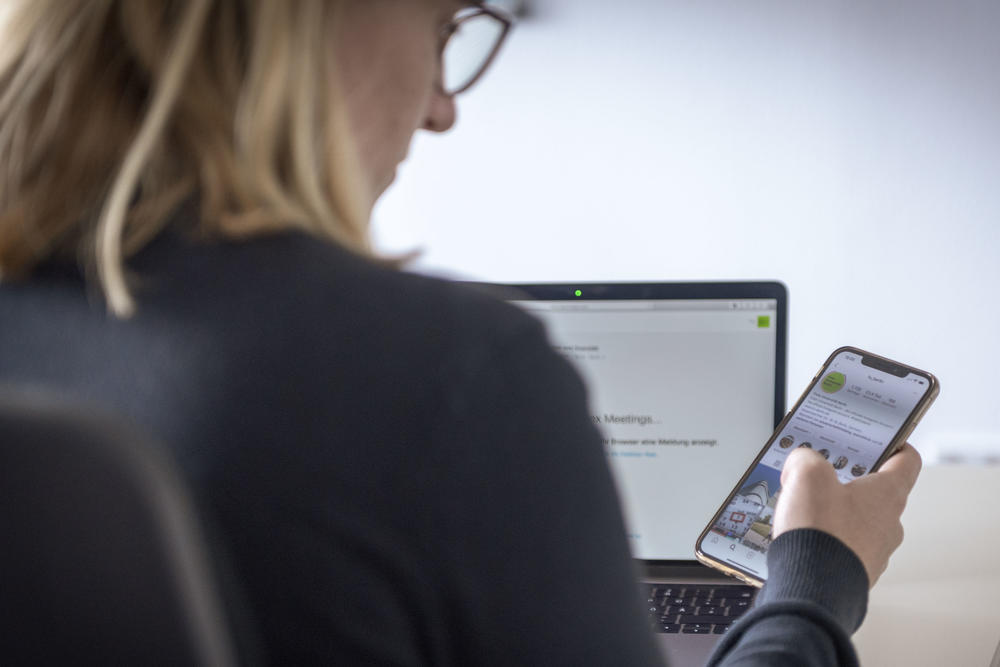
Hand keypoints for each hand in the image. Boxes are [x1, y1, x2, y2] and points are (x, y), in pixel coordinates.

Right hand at [772, 443, 921, 587]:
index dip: (895, 445)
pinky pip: (843, 547)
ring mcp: (875, 552)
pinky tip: (802, 535)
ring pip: (858, 522)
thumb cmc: (820, 532)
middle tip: (822, 473)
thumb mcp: (806, 475)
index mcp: (887, 494)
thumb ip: (805, 459)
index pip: (907, 460)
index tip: (881, 440)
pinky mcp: (856, 573)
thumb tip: (801, 462)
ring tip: (803, 508)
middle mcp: (889, 524)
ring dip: (835, 513)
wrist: (812, 589)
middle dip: (849, 481)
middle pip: (876, 492)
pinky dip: (826, 539)